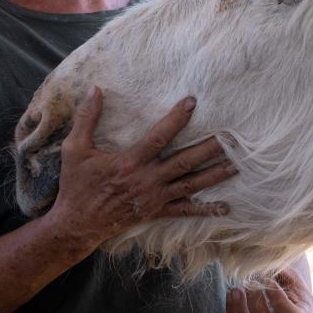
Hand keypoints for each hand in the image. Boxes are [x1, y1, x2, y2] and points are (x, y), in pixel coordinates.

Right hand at [46, 86, 237, 248]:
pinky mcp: (155, 212)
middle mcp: (147, 180)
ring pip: (190, 184)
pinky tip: (225, 207)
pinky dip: (205, 208)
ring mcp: (154, 197)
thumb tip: (94, 89)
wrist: (77, 224)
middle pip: (185, 161)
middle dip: (210, 148)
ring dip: (215, 175)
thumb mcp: (75, 149)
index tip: (193, 102)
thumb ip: (86, 118)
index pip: (159, 136)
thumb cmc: (76, 185)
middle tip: (233, 137)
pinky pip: (184, 210)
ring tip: (237, 164)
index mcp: (130, 162)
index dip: (177, 119)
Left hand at [226, 267, 312, 312]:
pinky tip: (231, 296)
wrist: (290, 306)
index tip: (268, 280)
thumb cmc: (293, 290)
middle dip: (257, 306)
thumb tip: (262, 265)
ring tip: (236, 290)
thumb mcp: (294, 280)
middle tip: (250, 285)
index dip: (279, 300)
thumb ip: (283, 273)